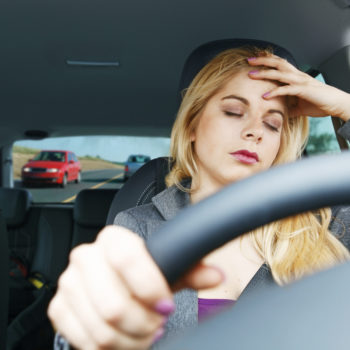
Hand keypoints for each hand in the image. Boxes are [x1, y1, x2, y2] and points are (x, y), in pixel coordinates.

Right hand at [48, 226, 222, 349]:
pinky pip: (84, 341)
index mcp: (111, 239)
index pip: (127, 258)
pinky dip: (110, 348)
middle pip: (113, 304)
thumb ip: (189, 270)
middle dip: (143, 324)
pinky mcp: (59, 308)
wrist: (108, 281)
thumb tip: (216, 275)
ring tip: (145, 335)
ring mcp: (68, 283)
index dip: (150, 286)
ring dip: (130, 340)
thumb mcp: (164, 269)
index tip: (166, 306)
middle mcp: (85, 257)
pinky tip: (124, 339)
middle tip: (158, 325)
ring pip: (101, 329)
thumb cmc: (139, 274)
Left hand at [247, 55, 349, 121]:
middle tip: (250, 60)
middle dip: (263, 61)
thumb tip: (280, 112)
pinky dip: (275, 92)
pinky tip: (265, 96)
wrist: (336, 105)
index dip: (269, 59)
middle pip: (278, 63)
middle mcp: (298, 76)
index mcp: (297, 77)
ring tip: (252, 74)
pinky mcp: (304, 90)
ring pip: (280, 73)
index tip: (256, 59)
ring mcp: (301, 82)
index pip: (281, 64)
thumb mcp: (300, 106)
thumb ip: (289, 107)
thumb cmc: (320, 103)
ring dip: (265, 73)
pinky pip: (287, 89)